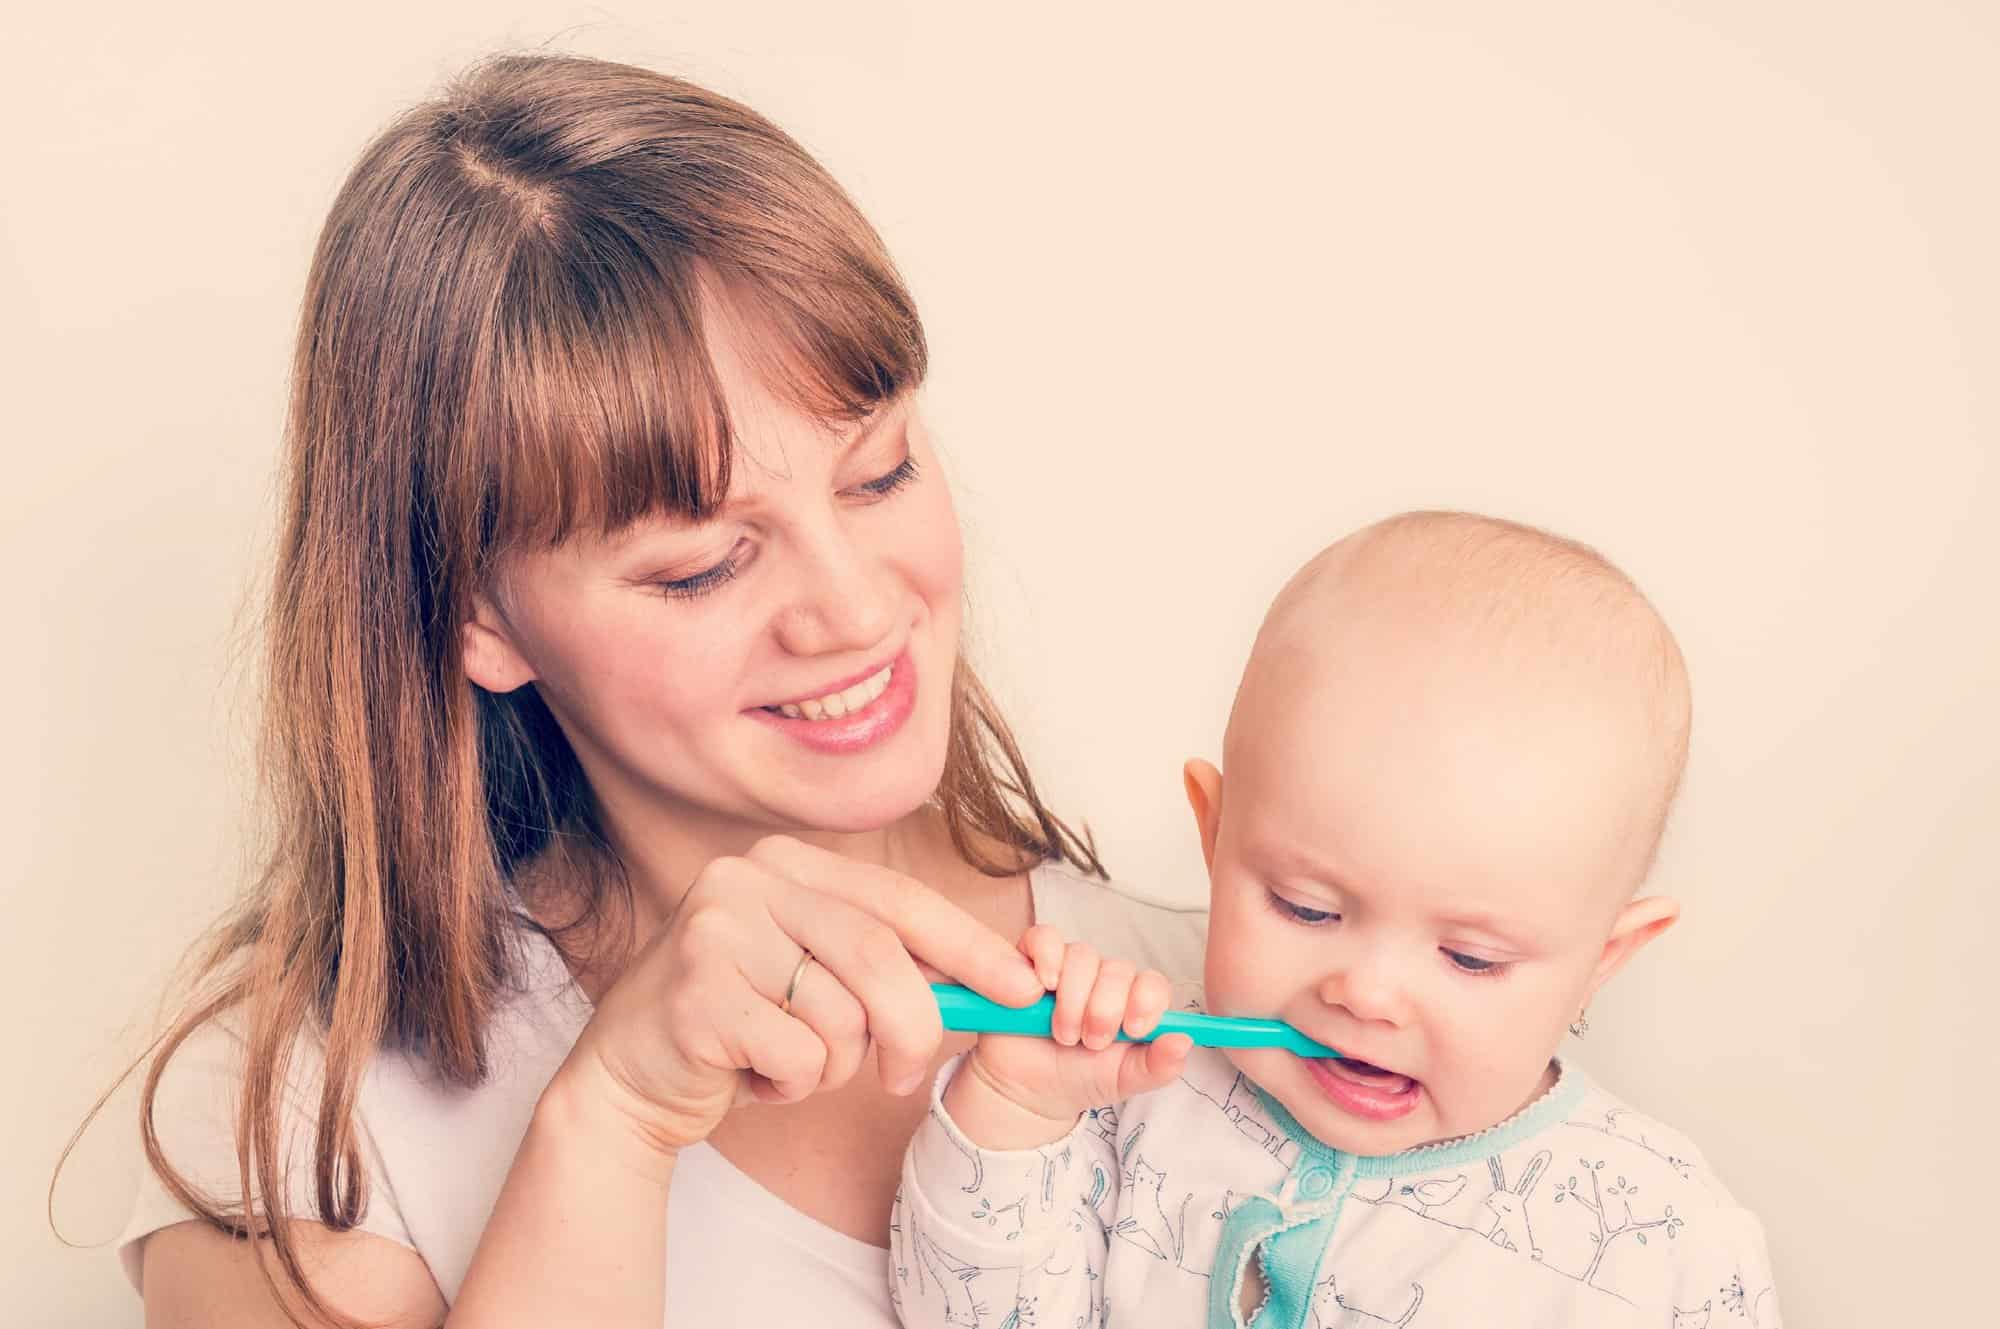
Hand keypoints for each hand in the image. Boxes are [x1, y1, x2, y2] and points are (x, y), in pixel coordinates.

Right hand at [545, 835, 1042, 1165]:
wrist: (630, 1078)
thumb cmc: (746, 1028)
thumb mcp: (819, 979)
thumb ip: (889, 965)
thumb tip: (1002, 980)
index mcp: (785, 863)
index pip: (900, 900)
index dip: (970, 947)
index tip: (1022, 989)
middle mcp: (746, 879)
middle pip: (880, 956)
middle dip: (914, 1026)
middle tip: (905, 1075)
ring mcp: (714, 931)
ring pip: (841, 1015)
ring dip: (836, 1065)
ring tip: (790, 1064)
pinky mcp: (695, 994)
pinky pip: (800, 1056)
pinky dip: (794, 1086)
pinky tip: (754, 1077)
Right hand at [943, 925, 1190, 1148]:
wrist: (1027, 1089)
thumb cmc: (1079, 1079)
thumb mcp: (1122, 1080)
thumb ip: (1157, 1066)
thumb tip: (1185, 1041)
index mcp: (1132, 1003)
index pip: (1152, 983)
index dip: (1146, 1001)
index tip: (1133, 1030)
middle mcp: (1103, 979)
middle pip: (1117, 969)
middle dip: (1104, 1010)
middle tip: (1091, 1042)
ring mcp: (1068, 967)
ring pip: (1082, 956)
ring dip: (1073, 1000)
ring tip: (1063, 1034)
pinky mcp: (1033, 959)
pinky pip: (1045, 937)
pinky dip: (1047, 959)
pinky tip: (1043, 988)